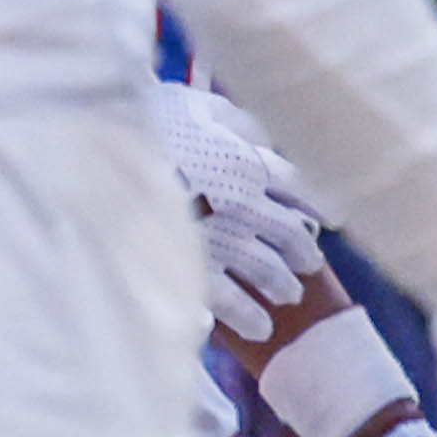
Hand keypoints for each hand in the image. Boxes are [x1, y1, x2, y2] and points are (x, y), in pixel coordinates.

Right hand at [159, 80, 327, 324]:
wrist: (101, 137)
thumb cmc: (149, 118)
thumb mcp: (200, 108)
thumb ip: (234, 123)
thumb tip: (259, 136)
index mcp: (245, 159)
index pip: (301, 186)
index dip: (320, 204)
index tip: (334, 219)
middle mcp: (242, 198)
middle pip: (290, 231)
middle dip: (302, 251)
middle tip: (308, 264)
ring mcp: (217, 232)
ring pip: (266, 267)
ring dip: (281, 284)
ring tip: (287, 296)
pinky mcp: (189, 261)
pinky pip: (228, 298)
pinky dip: (247, 316)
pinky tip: (260, 329)